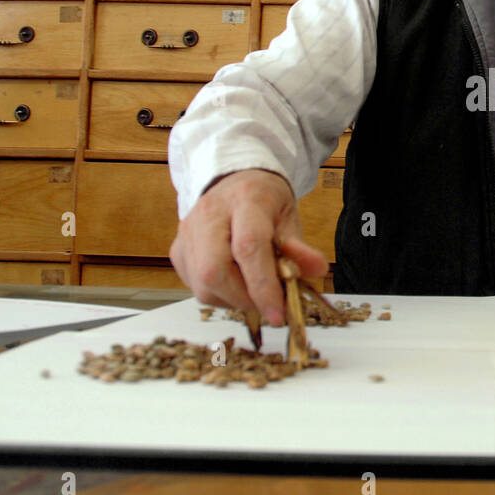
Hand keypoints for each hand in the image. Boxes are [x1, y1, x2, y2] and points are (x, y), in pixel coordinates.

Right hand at [169, 169, 328, 327]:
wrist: (232, 181)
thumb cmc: (263, 201)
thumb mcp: (288, 216)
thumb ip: (299, 247)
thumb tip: (317, 269)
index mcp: (245, 200)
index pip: (249, 247)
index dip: (263, 285)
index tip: (278, 313)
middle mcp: (209, 214)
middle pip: (214, 270)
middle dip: (244, 298)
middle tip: (268, 302)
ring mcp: (188, 232)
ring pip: (202, 284)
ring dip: (233, 299)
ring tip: (253, 288)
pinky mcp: (177, 249)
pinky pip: (194, 286)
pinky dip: (218, 295)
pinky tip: (235, 282)